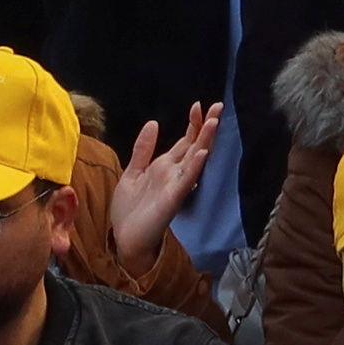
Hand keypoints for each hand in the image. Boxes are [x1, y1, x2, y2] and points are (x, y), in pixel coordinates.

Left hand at [105, 105, 220, 264]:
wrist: (124, 238)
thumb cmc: (129, 210)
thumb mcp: (132, 173)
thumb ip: (143, 150)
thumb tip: (154, 122)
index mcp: (165, 165)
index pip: (185, 140)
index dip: (193, 123)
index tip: (198, 105)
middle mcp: (175, 172)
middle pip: (195, 144)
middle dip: (207, 125)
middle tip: (219, 106)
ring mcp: (177, 184)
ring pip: (196, 158)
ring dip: (206, 140)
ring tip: (214, 121)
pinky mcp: (174, 198)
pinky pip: (187, 179)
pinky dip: (195, 166)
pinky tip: (203, 153)